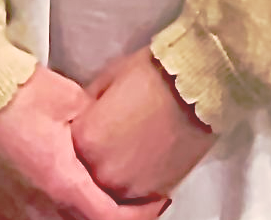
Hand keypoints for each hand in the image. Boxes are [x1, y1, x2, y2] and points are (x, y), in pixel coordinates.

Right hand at [0, 64, 164, 219]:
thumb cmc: (25, 94)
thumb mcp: (75, 103)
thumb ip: (99, 131)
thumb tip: (117, 141)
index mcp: (60, 181)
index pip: (107, 218)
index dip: (138, 215)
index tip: (157, 203)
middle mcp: (36, 207)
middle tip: (138, 205)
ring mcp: (13, 211)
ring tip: (105, 203)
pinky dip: (57, 218)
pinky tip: (68, 203)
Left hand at [71, 47, 214, 204]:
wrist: (198, 84)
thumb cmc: (156, 74)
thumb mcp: (111, 77)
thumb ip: (90, 103)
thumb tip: (86, 114)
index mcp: (84, 140)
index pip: (72, 147)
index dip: (88, 133)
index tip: (100, 125)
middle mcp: (99, 170)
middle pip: (90, 170)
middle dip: (103, 154)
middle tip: (121, 136)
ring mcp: (126, 185)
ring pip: (113, 187)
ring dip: (121, 171)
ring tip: (137, 148)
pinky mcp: (152, 193)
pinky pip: (136, 196)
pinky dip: (140, 181)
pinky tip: (150, 160)